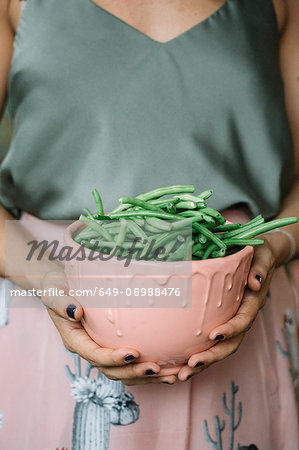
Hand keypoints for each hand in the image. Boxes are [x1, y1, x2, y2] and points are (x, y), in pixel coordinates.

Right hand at [42, 271, 177, 384]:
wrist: (59, 287)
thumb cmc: (56, 287)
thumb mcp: (53, 291)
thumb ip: (60, 301)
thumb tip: (75, 311)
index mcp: (75, 340)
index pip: (94, 355)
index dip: (112, 358)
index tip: (132, 354)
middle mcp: (90, 349)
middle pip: (111, 370)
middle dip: (133, 372)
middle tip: (155, 368)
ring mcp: (102, 349)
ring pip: (124, 372)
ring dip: (146, 377)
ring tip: (170, 375)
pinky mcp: (113, 345)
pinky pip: (131, 362)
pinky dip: (148, 367)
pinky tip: (170, 366)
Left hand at [176, 234, 278, 381]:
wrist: (260, 258)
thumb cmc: (259, 255)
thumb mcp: (261, 257)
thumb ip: (259, 268)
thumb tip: (253, 280)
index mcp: (251, 303)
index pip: (242, 320)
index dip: (230, 330)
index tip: (214, 335)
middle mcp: (241, 317)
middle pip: (229, 344)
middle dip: (211, 357)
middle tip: (190, 366)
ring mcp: (230, 322)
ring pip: (218, 348)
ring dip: (201, 363)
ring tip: (180, 374)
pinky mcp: (219, 321)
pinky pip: (208, 342)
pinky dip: (195, 355)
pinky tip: (176, 365)